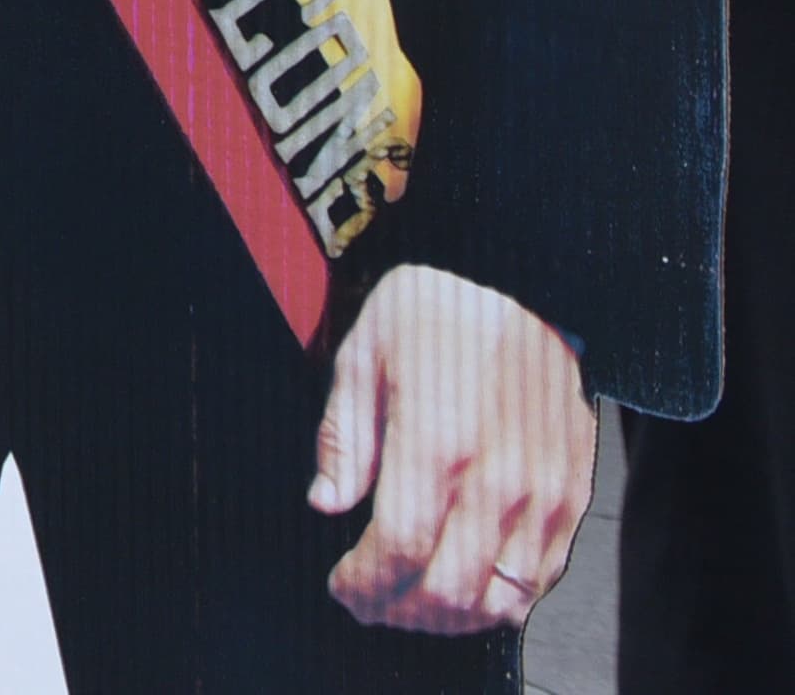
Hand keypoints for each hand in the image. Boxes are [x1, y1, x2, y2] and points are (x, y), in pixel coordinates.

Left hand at [314, 264, 596, 633]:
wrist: (525, 283)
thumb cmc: (434, 311)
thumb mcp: (362, 356)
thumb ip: (344, 440)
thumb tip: (326, 505)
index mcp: (437, 444)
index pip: (398, 551)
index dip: (363, 585)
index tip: (341, 585)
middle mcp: (499, 479)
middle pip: (449, 591)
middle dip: (398, 611)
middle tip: (368, 602)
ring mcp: (545, 494)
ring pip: (502, 599)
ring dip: (450, 617)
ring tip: (412, 602)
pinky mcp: (575, 496)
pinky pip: (543, 577)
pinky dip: (501, 599)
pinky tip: (465, 584)